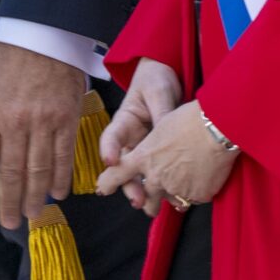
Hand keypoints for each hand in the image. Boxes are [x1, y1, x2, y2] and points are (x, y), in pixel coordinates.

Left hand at [0, 42, 90, 230]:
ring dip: (35, 196)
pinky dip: (61, 177)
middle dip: (9, 203)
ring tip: (32, 214)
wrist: (43, 37)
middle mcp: (14, 123)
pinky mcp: (66, 119)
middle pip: (11, 173)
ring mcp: (42, 122)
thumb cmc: (6, 65)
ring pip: (38, 170)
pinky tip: (58, 192)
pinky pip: (64, 155)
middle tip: (10, 222)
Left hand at [94, 99, 237, 214]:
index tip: (102, 189)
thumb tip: (156, 156)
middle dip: (147, 203)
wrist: (218, 127)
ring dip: (173, 198)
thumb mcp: (164, 124)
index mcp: (145, 157)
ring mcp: (176, 188)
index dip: (108, 183)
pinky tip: (204, 179)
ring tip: (179, 198)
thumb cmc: (191, 119)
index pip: (118, 174)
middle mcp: (156, 176)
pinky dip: (196, 191)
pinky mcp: (197, 195)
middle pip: (146, 198)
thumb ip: (155, 146)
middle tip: (149, 207)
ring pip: (171, 200)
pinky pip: (193, 198)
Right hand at [97, 57, 184, 207]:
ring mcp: (145, 147)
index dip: (109, 150)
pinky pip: (158, 170)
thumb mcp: (158, 92)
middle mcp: (131, 138)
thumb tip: (166, 136)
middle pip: (124, 164)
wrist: (169, 74)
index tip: (110, 161)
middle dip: (128, 184)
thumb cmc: (157, 79)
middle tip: (137, 199)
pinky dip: (162, 184)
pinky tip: (171, 197)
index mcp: (125, 120)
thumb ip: (161, 113)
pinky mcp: (159, 153)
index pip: (112, 136)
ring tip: (150, 205)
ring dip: (144, 190)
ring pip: (140, 173)